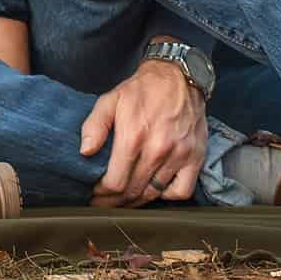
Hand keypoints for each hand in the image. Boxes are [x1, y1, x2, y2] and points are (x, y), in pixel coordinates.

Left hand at [80, 59, 207, 205]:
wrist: (178, 76)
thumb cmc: (142, 90)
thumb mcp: (110, 100)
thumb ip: (94, 126)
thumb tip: (85, 152)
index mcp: (133, 136)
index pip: (115, 182)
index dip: (102, 194)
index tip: (95, 194)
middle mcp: (157, 149)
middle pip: (133, 192)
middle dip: (115, 202)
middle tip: (105, 203)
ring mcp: (178, 155)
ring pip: (154, 194)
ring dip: (137, 201)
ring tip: (124, 200)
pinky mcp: (195, 157)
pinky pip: (181, 191)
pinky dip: (167, 196)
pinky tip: (155, 189)